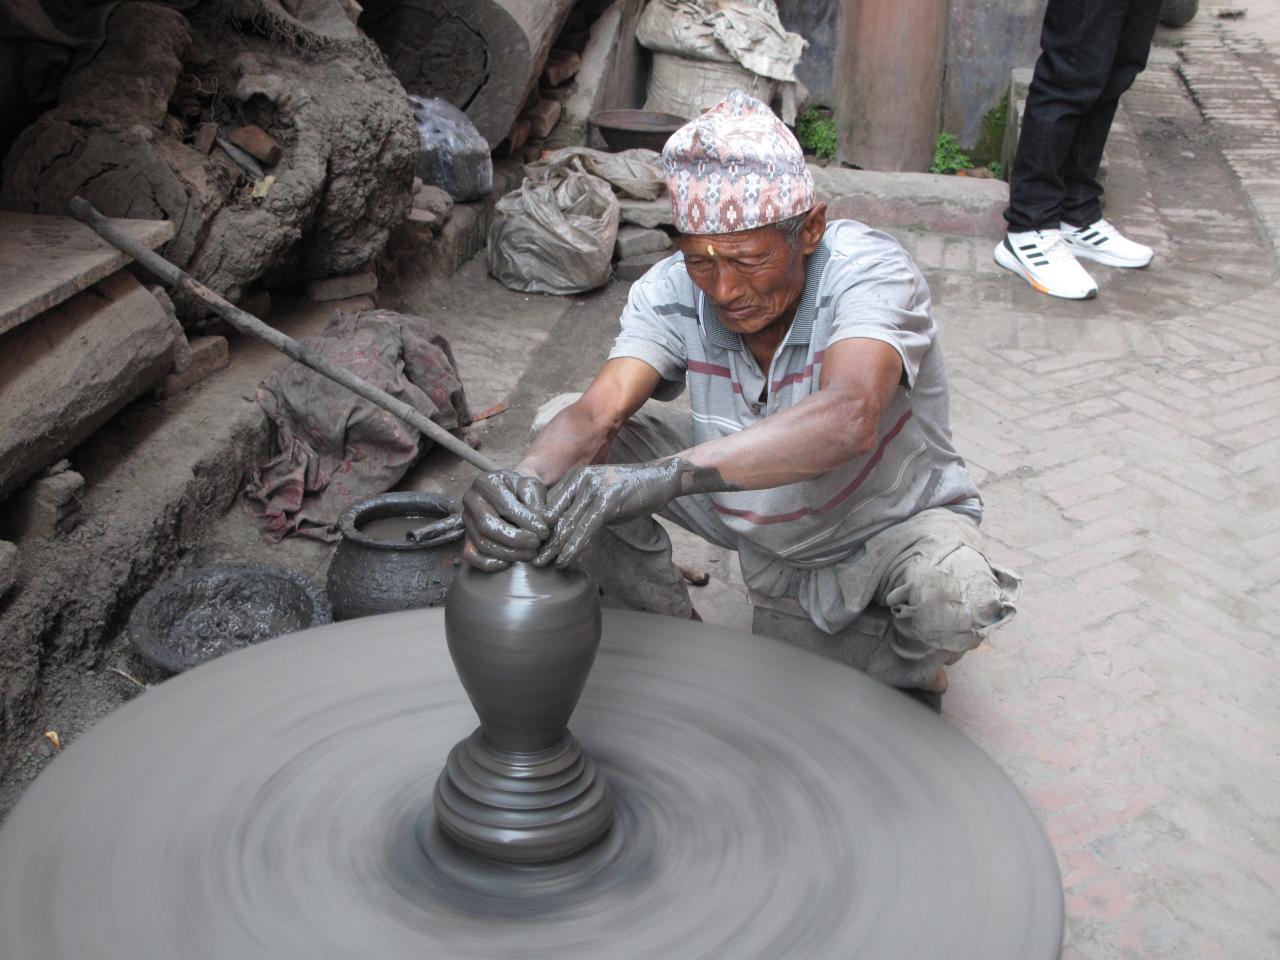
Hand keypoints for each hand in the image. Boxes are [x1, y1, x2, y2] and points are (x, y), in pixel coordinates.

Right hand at [461, 470, 549, 571]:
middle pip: (488, 527)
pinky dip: (490, 564)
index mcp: (486, 482)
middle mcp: (471, 499)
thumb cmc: (523, 489)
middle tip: (536, 545)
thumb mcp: (534, 486)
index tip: (544, 532)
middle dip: (515, 541)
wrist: (512, 491)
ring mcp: (466, 519)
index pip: (505, 508)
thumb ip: (539, 503)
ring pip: (482, 543)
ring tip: (529, 554)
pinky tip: (510, 563)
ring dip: (508, 554)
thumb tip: (548, 521)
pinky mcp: (465, 537)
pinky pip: (471, 556)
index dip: (527, 523)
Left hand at [535, 460, 687, 568]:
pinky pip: (585, 528)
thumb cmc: (630, 493)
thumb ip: (581, 512)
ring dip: (553, 547)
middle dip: (541, 540)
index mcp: (575, 477)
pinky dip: (573, 547)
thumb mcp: (600, 499)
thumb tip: (562, 536)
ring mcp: (594, 487)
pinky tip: (564, 560)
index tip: (531, 548)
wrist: (661, 478)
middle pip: (554, 515)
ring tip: (542, 564)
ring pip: (567, 523)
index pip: (549, 506)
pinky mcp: (608, 499)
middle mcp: (580, 479)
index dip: (539, 529)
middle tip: (530, 560)